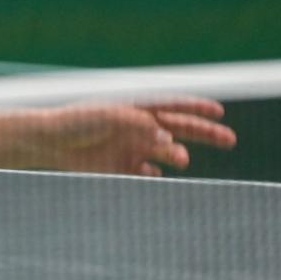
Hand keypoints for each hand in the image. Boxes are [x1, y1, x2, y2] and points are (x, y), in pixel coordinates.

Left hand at [33, 96, 235, 176]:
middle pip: (178, 129)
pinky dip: (154, 174)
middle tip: (230, 140)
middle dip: (204, 134)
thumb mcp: (109, 117)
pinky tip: (153, 173)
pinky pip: (146, 172)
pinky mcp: (121, 167)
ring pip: (165, 152)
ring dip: (177, 154)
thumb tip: (168, 137)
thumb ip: (138, 125)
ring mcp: (131, 147)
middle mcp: (137, 127)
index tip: (220, 112)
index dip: (196, 108)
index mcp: (135, 108)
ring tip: (181, 158)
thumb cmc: (77, 122)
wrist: (49, 142)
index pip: (172, 106)